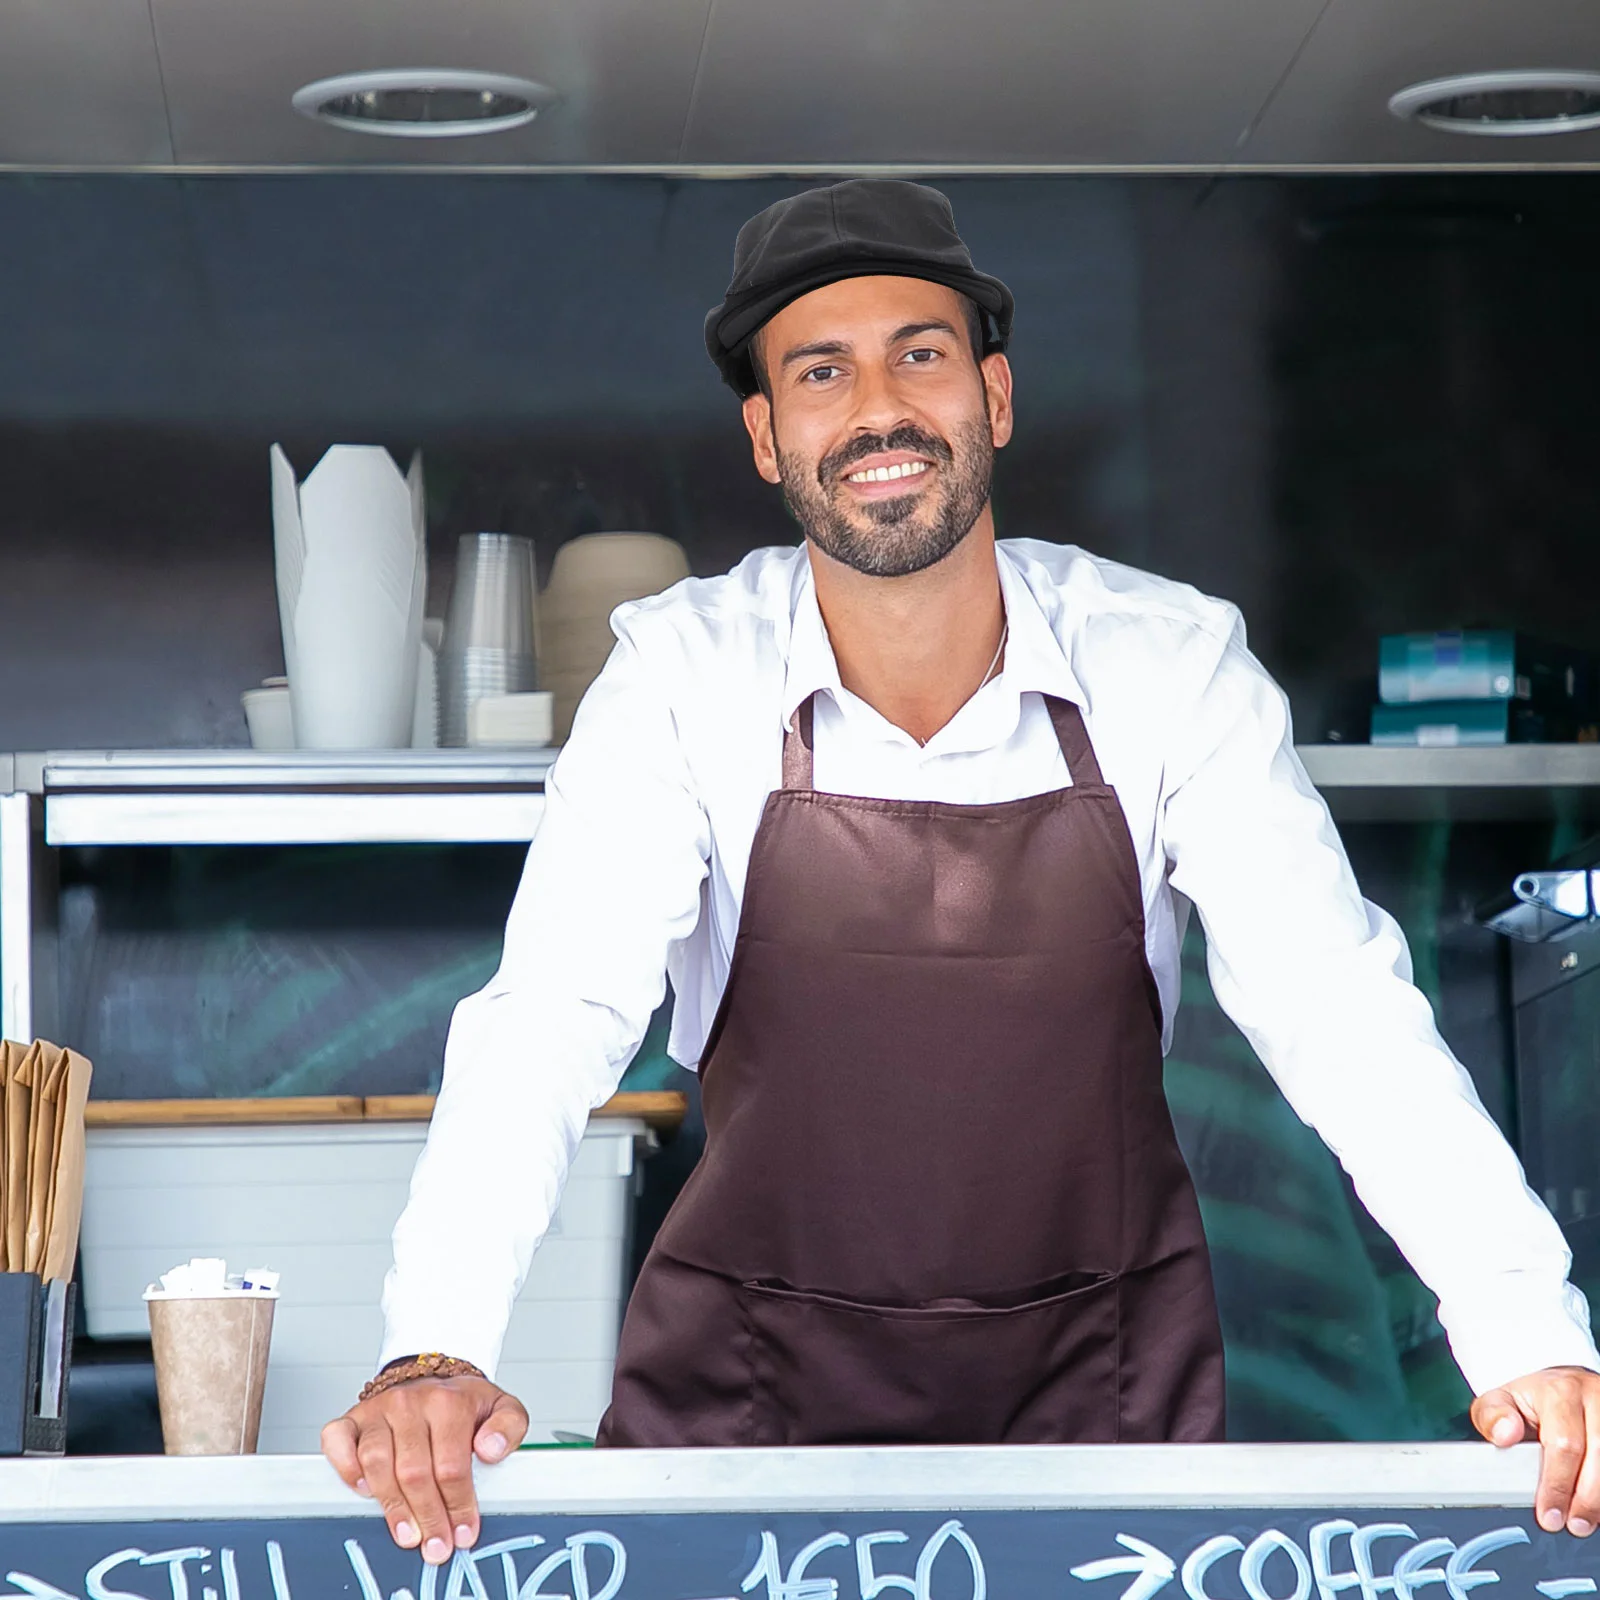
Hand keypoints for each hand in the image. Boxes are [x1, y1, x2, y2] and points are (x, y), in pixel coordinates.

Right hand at [322, 1377, 529, 1561]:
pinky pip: (338, 1440)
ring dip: (392, 1504)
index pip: (452, 1464)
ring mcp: (378, 1409)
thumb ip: (509, 1426)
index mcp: (449, 1401)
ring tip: (407, 1533)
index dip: (458, 1504)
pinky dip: (345, 1467)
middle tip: (436, 1545)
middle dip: (428, 1516)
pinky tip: (363, 1490)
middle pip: (415, 1470)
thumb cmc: (464, 1403)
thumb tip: (490, 1449)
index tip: (464, 1532)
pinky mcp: (353, 1417)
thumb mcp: (501, 1408)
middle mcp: (410, 1402)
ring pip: (377, 1462)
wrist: (434, 1379)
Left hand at [1472, 1366, 1599, 1535]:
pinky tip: (1597, 1507)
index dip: (1557, 1484)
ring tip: (1586, 1520)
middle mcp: (1593, 1400)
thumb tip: (1505, 1435)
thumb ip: (1492, 1416)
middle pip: (1597, 1456)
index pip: (1563, 1444)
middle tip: (1571, 1524)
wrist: (1565, 1385)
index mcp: (1559, 1392)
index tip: (1549, 1514)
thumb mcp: (1504, 1400)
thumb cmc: (1535, 1400)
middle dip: (1585, 1499)